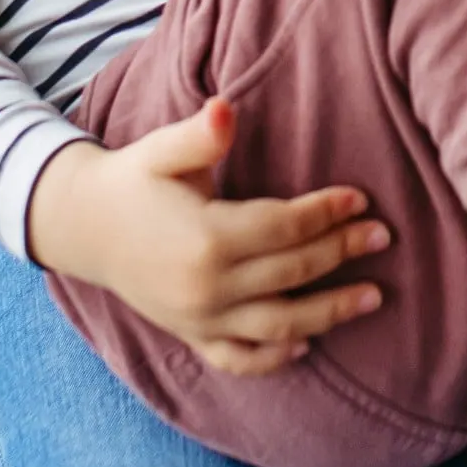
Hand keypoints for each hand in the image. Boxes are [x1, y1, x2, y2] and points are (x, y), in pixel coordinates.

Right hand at [25, 100, 391, 374]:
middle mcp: (208, 285)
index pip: (285, 226)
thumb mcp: (162, 150)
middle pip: (292, 272)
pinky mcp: (191, 336)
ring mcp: (200, 317)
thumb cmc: (133, 180)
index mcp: (207, 236)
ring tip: (373, 297)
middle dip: (342, 253)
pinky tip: (307, 345)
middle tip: (383, 237)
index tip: (360, 198)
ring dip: (330, 312)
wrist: (83, 226)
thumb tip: (226, 108)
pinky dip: (274, 358)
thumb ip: (201, 133)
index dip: (327, 212)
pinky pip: (239, 358)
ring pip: (279, 324)